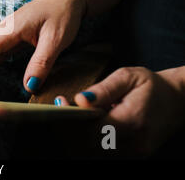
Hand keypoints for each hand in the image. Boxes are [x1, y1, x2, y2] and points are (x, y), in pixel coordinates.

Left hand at [55, 66, 184, 155]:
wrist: (177, 101)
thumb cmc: (150, 86)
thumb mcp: (128, 77)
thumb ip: (104, 89)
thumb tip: (80, 100)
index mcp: (132, 120)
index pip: (91, 130)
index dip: (71, 119)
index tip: (60, 102)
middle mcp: (133, 143)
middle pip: (88, 146)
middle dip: (69, 129)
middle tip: (60, 109)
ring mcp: (133, 153)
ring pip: (92, 153)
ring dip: (76, 136)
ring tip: (70, 116)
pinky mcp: (132, 156)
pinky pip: (101, 153)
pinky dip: (87, 141)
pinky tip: (83, 125)